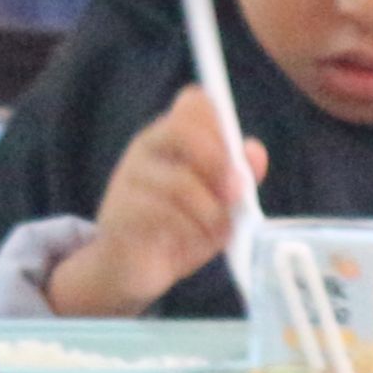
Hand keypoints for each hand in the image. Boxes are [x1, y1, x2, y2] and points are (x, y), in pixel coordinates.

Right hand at [48, 88, 266, 317]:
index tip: (235, 157)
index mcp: (172, 137)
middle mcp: (146, 148)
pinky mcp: (118, 212)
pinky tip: (190, 243)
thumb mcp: (219, 204)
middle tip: (237, 195)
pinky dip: (188, 232)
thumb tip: (254, 152)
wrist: (133, 270)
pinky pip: (163, 215)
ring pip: (179, 182)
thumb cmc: (179, 229)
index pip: (194, 103)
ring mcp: (128, 178)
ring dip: (209, 212)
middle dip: (218, 163)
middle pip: (181, 128)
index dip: (220, 124)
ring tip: (214, 232)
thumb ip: (238, 177)